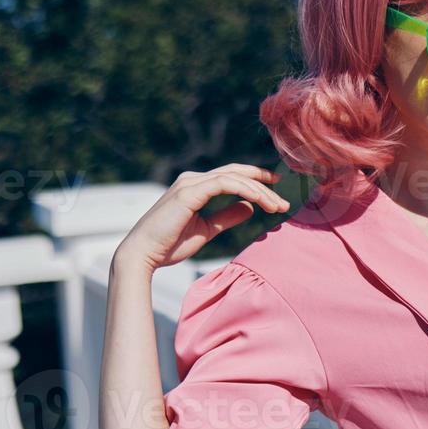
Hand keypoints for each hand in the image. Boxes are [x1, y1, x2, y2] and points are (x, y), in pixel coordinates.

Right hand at [114, 164, 289, 273]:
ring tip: (277, 206)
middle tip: (284, 197)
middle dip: (263, 181)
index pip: (232, 175)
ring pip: (234, 177)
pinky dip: (247, 190)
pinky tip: (261, 202)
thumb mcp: (207, 230)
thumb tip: (250, 207)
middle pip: (236, 172)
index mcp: (195, 186)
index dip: (256, 179)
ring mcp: (189, 183)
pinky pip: (225, 184)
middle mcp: (192, 180)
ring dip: (260, 190)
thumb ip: (227, 216)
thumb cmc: (169, 245)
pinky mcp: (189, 191)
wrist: (143, 255)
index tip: (277, 188)